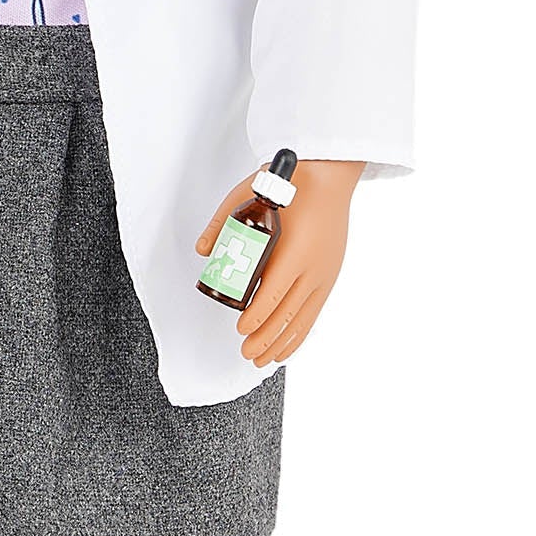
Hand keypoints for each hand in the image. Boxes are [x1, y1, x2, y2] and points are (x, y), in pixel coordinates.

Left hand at [192, 159, 364, 365]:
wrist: (331, 176)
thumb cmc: (293, 184)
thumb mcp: (248, 195)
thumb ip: (223, 224)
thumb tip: (204, 250)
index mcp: (295, 248)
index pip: (274, 292)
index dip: (258, 316)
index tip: (242, 329)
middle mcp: (314, 265)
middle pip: (288, 312)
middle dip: (265, 337)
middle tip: (246, 352)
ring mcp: (325, 272)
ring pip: (303, 317)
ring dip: (282, 341)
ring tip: (263, 359)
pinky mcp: (330, 275)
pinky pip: (315, 312)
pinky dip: (300, 333)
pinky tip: (287, 348)